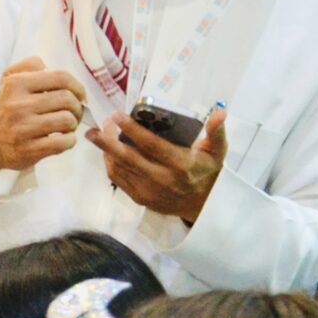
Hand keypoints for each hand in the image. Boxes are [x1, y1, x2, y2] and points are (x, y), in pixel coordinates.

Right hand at [0, 58, 86, 174]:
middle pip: (67, 99)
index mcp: (15, 83)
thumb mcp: (10, 80)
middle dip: (77, 106)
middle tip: (74, 112)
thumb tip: (56, 72)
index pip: (61, 77)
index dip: (77, 86)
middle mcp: (17, 105)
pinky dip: (69, 140)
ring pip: (67, 120)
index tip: (79, 94)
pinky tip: (63, 139)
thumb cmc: (9, 109)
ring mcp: (22, 129)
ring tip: (67, 126)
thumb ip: (30, 66)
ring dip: (73, 123)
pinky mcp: (28, 150)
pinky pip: (63, 142)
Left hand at [84, 104, 226, 223]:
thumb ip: (216, 131)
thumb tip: (220, 112)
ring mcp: (148, 191)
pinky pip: (119, 180)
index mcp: (180, 164)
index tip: (117, 115)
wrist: (203, 205)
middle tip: (97, 126)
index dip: (132, 130)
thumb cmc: (208, 172)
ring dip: (106, 151)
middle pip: (128, 158)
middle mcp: (162, 179)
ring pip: (120, 169)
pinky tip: (106, 152)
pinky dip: (110, 164)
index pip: (151, 145)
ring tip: (98, 134)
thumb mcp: (217, 151)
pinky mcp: (140, 198)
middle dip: (108, 141)